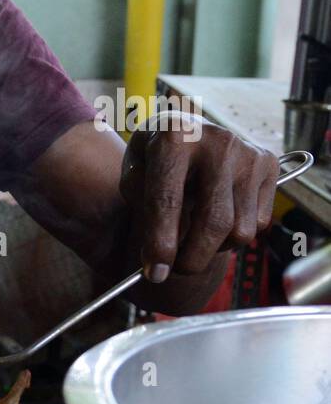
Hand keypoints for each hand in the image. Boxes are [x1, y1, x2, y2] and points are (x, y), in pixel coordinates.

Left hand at [120, 116, 279, 282]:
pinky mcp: (269, 165)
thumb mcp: (133, 173)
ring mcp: (248, 153)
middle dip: (193, 258)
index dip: (159, 243)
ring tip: (193, 239)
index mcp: (174, 136)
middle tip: (176, 271)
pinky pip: (258, 223)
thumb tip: (159, 256)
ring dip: (214, 249)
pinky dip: (235, 236)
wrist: (186, 130)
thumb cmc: (153, 159)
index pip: (167, 201)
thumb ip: (141, 208)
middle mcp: (217, 142)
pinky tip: (217, 220)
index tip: (154, 273)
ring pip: (240, 230)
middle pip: (214, 222)